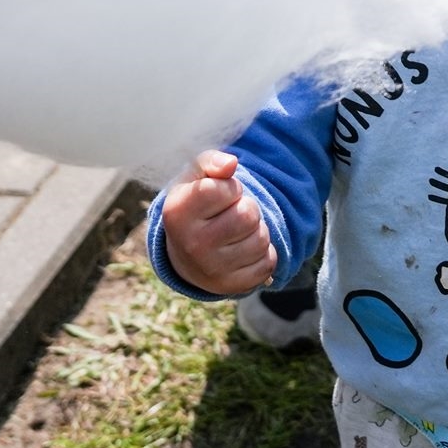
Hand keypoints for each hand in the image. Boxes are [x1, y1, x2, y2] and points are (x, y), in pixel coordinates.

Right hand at [160, 150, 275, 295]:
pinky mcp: (231, 286)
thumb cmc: (195, 205)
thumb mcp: (195, 178)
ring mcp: (211, 269)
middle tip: (230, 214)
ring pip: (261, 239)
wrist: (186, 254)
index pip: (226, 189)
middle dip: (247, 208)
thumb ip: (211, 161)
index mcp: (178, 212)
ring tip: (236, 232)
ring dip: (256, 231)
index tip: (219, 194)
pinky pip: (268, 263)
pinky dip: (263, 254)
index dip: (231, 187)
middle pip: (248, 215)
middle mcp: (191, 244)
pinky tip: (242, 251)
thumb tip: (230, 164)